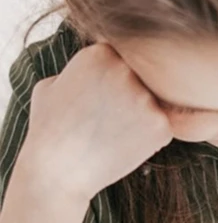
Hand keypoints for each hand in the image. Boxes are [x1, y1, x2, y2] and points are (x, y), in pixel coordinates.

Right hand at [18, 44, 172, 202]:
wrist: (59, 169)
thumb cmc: (51, 128)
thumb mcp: (53, 84)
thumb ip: (81, 70)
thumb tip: (97, 66)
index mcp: (101, 53)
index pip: (124, 61)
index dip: (113, 82)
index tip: (98, 100)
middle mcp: (126, 69)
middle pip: (142, 80)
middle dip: (131, 97)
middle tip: (110, 119)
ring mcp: (146, 97)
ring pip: (153, 104)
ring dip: (141, 118)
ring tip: (113, 134)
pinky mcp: (161, 125)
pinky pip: (161, 128)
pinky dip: (149, 139)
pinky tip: (125, 146)